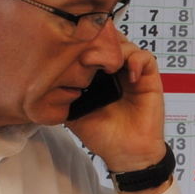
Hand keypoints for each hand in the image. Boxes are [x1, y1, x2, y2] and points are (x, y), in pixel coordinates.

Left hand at [65, 43, 166, 176]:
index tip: (74, 47)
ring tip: (106, 66)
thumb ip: (63, 93)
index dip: (86, 42)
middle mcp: (115, 71)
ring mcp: (132, 74)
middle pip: (111, 40)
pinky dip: (136, 60)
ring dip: (116, 50)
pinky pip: (146, 58)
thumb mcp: (73, 111)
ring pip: (127, 45)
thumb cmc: (102, 135)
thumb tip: (45, 76)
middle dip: (100, 41)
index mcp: (97, 76)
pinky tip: (128, 76)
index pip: (93, 47)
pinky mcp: (149, 79)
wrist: (125, 153)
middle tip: (88, 53)